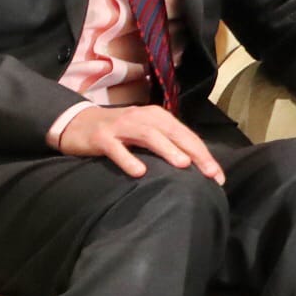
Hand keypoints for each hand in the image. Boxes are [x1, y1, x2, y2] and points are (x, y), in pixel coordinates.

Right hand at [53, 102, 225, 182]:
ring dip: (167, 150)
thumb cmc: (119, 132)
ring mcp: (122, 126)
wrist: (77, 122)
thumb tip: (195, 166)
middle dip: (195, 153)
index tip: (218, 177)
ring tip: (183, 165)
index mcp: (158, 117)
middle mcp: (143, 117)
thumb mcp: (145, 134)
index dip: (204, 155)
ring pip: (149, 136)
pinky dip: (128, 159)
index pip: (187, 135)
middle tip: (210, 173)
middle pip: (174, 133)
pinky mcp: (102, 137)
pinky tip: (139, 172)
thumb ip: (167, 144)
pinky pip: (116, 149)